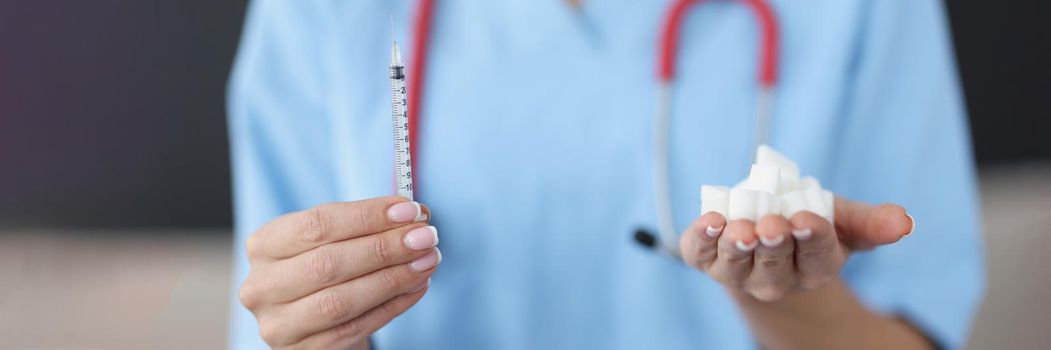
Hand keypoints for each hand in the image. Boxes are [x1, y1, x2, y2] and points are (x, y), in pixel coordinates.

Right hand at [240, 196, 440, 348]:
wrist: (316, 322)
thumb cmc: (329, 269)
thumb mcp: (335, 240)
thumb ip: (366, 225)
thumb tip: (413, 212)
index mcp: (265, 244)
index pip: (316, 224)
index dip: (366, 216)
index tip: (409, 210)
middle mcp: (262, 285)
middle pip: (328, 263)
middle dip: (384, 248)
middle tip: (426, 237)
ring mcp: (279, 324)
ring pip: (340, 301)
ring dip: (392, 279)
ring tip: (427, 261)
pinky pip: (354, 328)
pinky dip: (392, 306)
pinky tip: (417, 287)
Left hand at [679, 197, 912, 300]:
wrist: (762, 232)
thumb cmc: (807, 224)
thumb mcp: (842, 219)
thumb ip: (871, 221)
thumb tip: (905, 222)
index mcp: (813, 268)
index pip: (816, 257)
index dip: (812, 238)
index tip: (809, 219)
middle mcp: (774, 278)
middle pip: (775, 265)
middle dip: (774, 243)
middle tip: (773, 224)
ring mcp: (737, 271)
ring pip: (736, 264)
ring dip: (737, 246)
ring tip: (740, 228)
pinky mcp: (706, 258)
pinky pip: (700, 253)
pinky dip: (701, 239)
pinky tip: (710, 222)